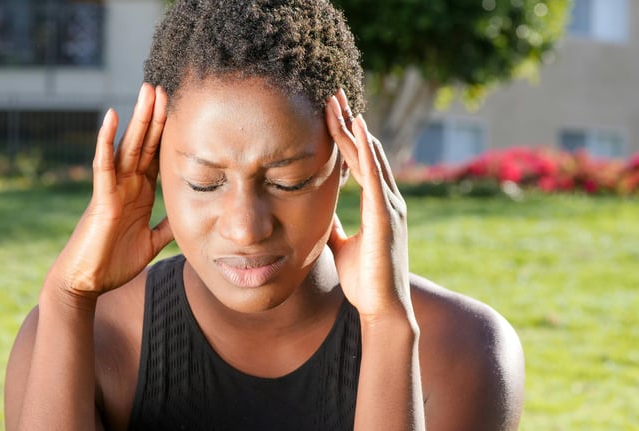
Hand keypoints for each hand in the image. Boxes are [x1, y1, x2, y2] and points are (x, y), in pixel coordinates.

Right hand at [45, 83, 173, 298]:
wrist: (86, 283)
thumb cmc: (113, 263)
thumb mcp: (151, 243)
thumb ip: (167, 227)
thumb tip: (187, 218)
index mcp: (139, 193)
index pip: (157, 156)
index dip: (168, 133)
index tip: (180, 109)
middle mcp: (126, 185)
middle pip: (144, 144)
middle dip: (155, 116)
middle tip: (164, 86)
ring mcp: (113, 189)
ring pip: (127, 146)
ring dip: (138, 118)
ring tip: (147, 90)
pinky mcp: (101, 198)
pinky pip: (104, 164)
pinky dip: (107, 140)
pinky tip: (112, 116)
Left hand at [324, 90, 411, 323]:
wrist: (381, 310)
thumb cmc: (364, 281)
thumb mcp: (342, 245)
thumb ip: (334, 226)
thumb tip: (319, 213)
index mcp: (377, 204)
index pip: (359, 161)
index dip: (345, 135)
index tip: (330, 111)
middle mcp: (387, 199)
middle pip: (366, 151)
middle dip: (349, 122)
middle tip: (332, 93)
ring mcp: (389, 206)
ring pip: (370, 158)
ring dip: (353, 129)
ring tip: (338, 102)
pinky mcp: (386, 217)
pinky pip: (374, 178)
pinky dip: (366, 153)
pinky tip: (357, 131)